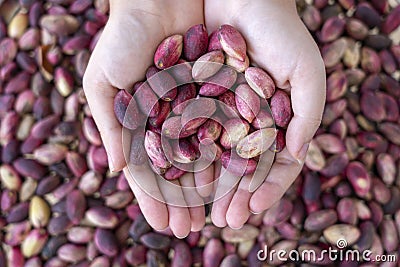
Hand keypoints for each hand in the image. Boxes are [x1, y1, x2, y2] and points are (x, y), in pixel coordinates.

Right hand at [83, 0, 206, 236]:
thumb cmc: (123, 39)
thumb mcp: (103, 83)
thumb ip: (110, 126)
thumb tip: (116, 170)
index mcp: (140, 124)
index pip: (148, 170)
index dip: (154, 200)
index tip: (162, 226)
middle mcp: (168, 122)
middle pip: (177, 170)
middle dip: (181, 202)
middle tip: (189, 231)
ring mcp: (192, 111)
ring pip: (201, 157)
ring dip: (204, 188)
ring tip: (210, 217)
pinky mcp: (215, 95)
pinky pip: (220, 130)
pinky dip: (223, 156)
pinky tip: (227, 181)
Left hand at [205, 0, 325, 227]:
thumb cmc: (281, 31)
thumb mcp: (307, 72)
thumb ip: (308, 114)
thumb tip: (297, 154)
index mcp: (274, 120)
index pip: (274, 164)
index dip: (267, 188)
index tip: (255, 209)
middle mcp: (245, 121)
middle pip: (239, 166)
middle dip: (233, 195)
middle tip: (225, 222)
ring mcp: (218, 111)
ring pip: (212, 156)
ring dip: (206, 185)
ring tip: (199, 213)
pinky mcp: (191, 98)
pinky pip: (186, 131)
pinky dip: (184, 156)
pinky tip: (178, 178)